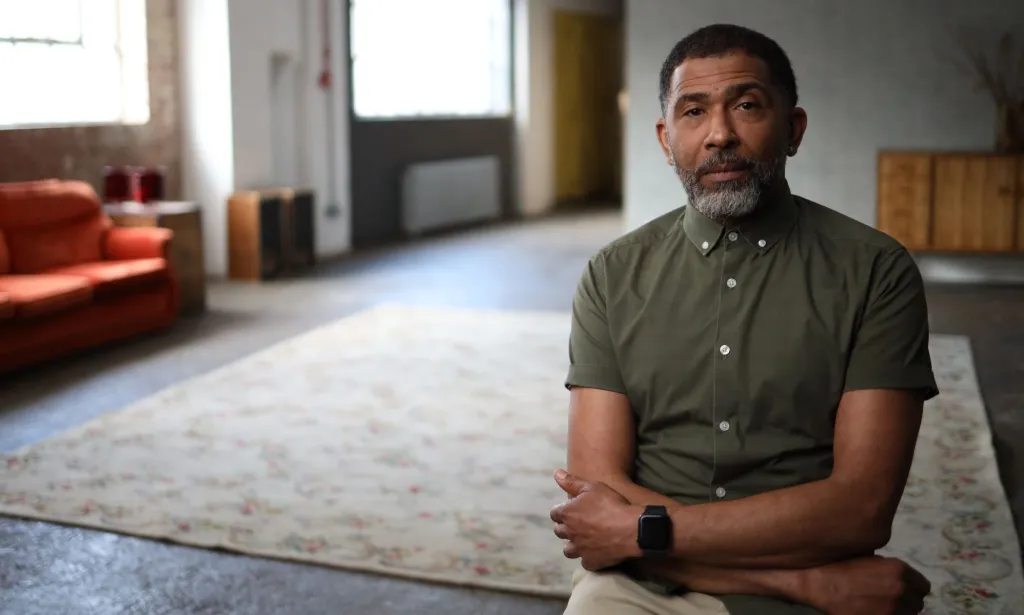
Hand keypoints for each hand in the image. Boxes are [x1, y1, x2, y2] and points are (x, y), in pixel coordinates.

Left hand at [549, 469, 642, 570]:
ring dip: (573, 545)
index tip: (571, 510)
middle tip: (578, 524)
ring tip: (583, 540)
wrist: (631, 529)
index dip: (562, 511)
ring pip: (568, 550)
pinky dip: (588, 557)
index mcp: (567, 514)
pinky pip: (584, 561)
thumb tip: (556, 473)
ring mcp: (579, 549)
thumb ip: (571, 482)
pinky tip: (596, 552)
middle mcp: (569, 533)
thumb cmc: (611, 504)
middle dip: (565, 527)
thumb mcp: (592, 487)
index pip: (555, 513)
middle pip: (559, 532)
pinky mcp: (590, 562)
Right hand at [804, 555, 931, 614]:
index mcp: (899, 569)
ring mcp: (893, 608)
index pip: (923, 585)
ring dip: (900, 610)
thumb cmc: (840, 567)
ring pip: (909, 614)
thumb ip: (889, 567)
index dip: (912, 587)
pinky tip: (875, 611)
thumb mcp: (869, 558)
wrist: (819, 584)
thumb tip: (901, 576)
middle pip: (918, 602)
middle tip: (889, 598)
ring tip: (882, 606)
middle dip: (907, 600)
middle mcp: (901, 589)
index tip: (902, 589)